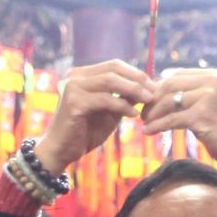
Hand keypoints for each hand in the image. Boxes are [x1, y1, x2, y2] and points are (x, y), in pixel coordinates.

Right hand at [32, 61, 154, 172]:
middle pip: (113, 68)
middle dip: (137, 79)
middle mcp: (75, 76)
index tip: (153, 87)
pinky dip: (122, 106)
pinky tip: (134, 115)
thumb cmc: (85, 132)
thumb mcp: (109, 112)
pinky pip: (105, 99)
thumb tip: (147, 88)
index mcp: (83, 74)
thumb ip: (124, 98)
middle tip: (154, 92)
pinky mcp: (74, 102)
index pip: (114, 65)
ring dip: (133, 90)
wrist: (62, 151)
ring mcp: (73, 87)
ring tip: (148, 101)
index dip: (136, 74)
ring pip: (110, 80)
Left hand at [138, 70, 216, 174]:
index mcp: (216, 76)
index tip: (150, 100)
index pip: (178, 75)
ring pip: (168, 102)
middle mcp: (212, 82)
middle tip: (143, 112)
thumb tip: (167, 93)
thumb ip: (198, 95)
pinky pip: (171, 120)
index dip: (160, 87)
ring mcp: (207, 98)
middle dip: (152, 99)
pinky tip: (148, 132)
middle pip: (170, 85)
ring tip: (144, 123)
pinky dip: (157, 126)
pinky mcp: (202, 116)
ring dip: (152, 113)